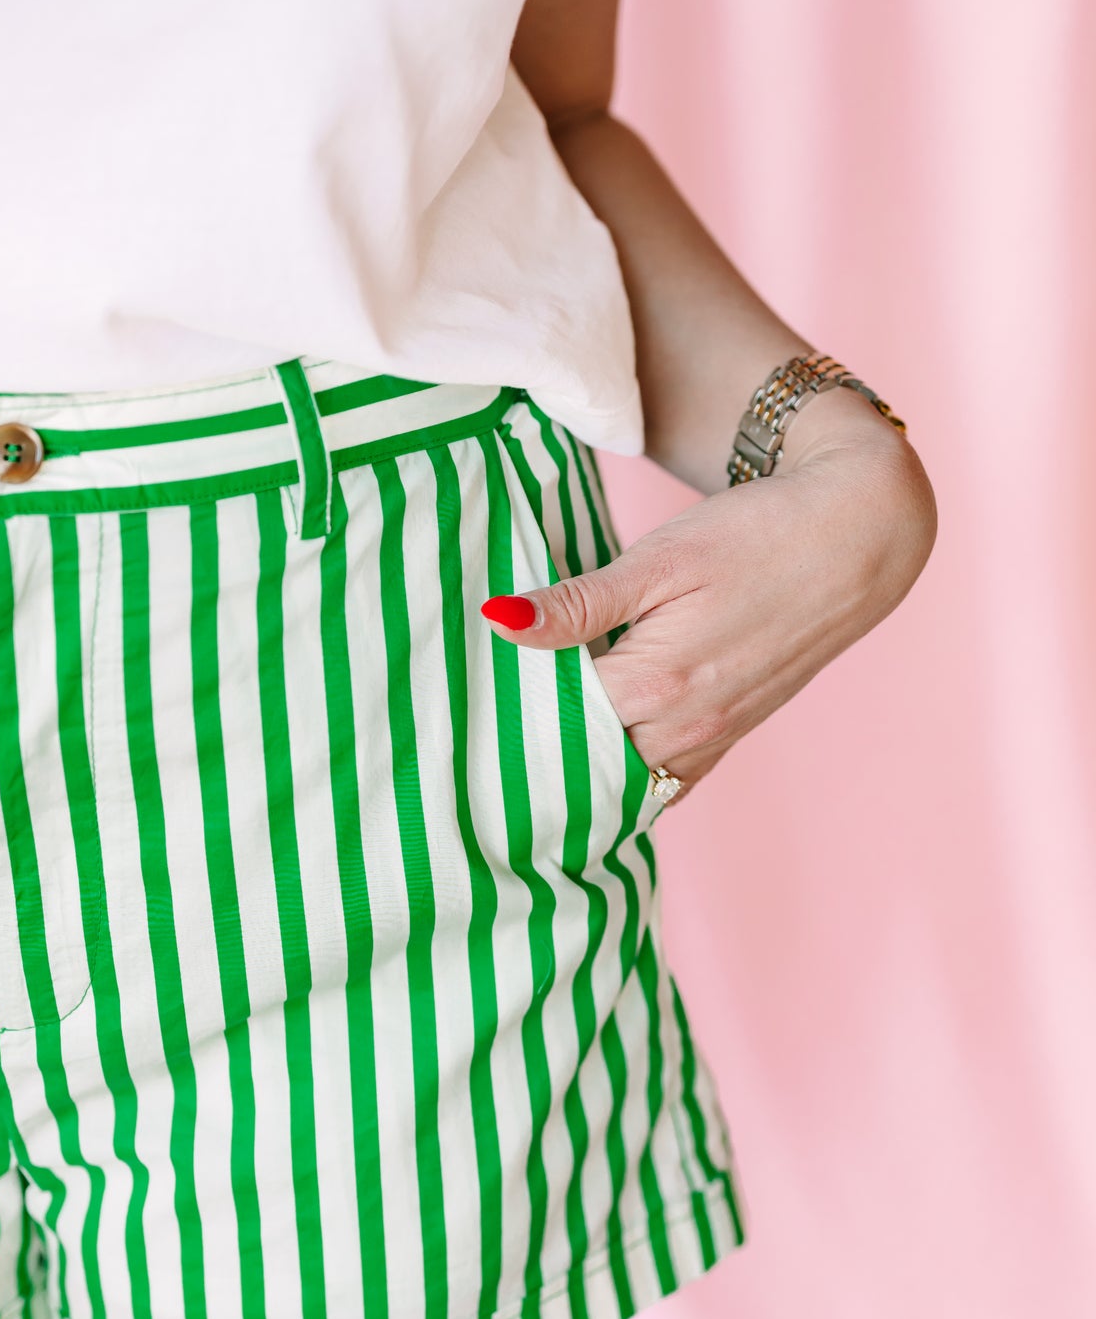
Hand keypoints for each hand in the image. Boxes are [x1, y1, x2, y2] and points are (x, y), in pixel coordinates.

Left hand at [481, 393, 936, 798]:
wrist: (859, 535)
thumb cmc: (756, 535)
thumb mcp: (658, 559)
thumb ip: (577, 602)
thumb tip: (496, 622)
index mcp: (656, 685)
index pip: (552, 723)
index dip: (505, 715)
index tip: (460, 713)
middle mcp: (687, 728)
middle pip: (585, 767)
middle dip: (534, 760)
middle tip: (473, 749)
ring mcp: (715, 736)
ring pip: (626, 782)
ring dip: (579, 774)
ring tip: (519, 758)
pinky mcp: (734, 730)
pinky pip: (667, 778)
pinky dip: (626, 778)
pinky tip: (592, 765)